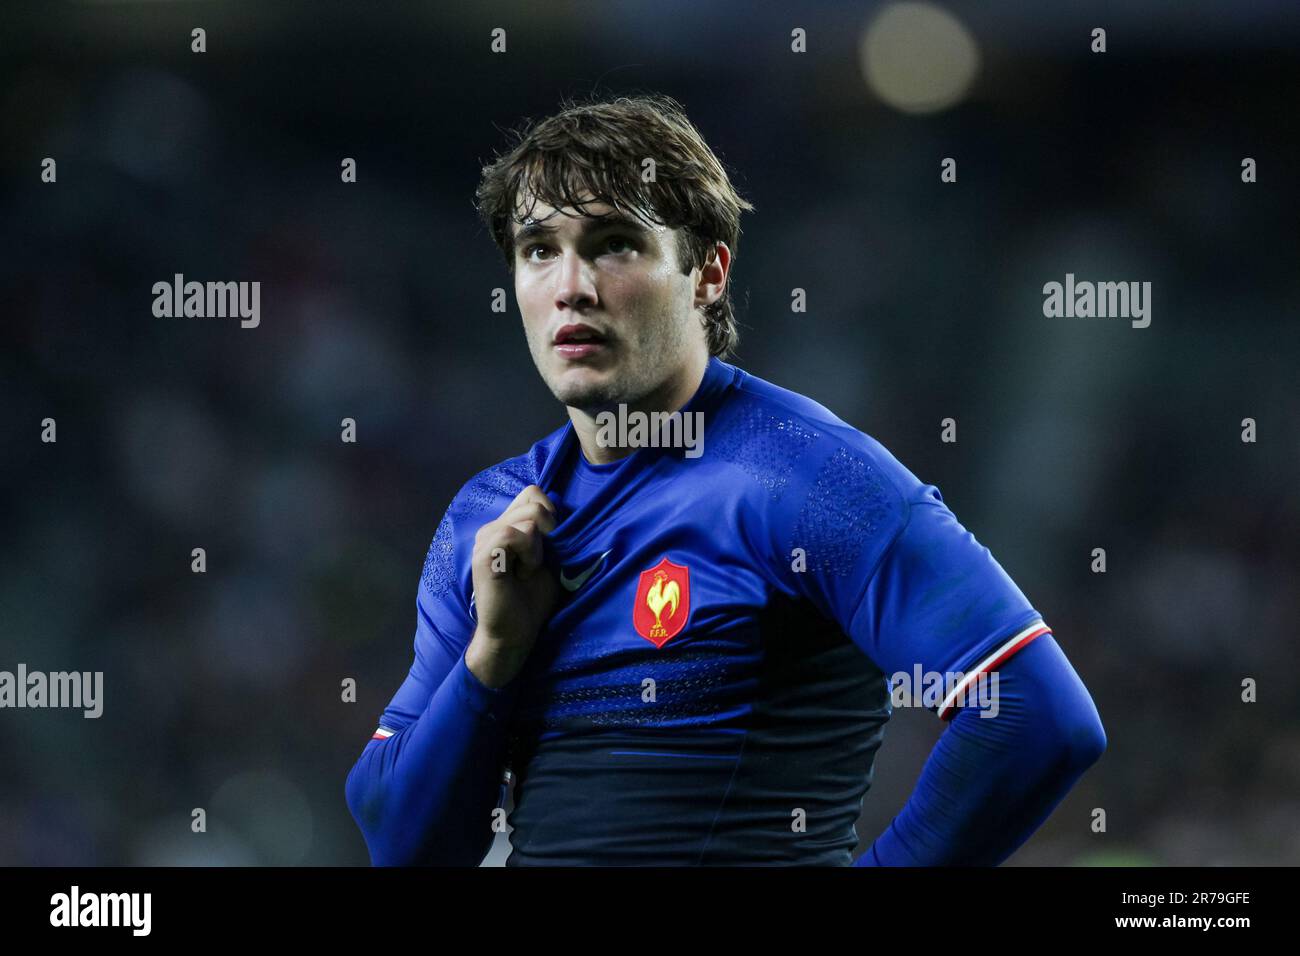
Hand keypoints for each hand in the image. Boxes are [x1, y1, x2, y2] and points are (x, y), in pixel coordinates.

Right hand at [465, 485, 559, 687]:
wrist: (515, 633)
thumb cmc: (533, 599)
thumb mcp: (551, 559)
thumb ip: (553, 533)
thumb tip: (562, 506)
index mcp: (507, 526)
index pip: (533, 493)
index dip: (551, 514)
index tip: (550, 545)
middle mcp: (493, 527)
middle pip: (533, 500)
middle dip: (549, 529)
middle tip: (538, 561)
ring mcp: (485, 539)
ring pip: (527, 517)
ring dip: (537, 547)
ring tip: (527, 570)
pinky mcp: (483, 554)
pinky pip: (512, 534)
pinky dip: (528, 553)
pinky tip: (522, 573)